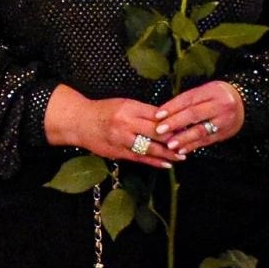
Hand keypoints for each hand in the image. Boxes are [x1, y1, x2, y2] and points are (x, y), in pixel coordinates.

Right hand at [44, 85, 180, 168]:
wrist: (79, 121)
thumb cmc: (103, 110)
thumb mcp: (123, 104)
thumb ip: (143, 111)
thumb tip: (167, 119)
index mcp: (128, 107)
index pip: (156, 115)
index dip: (173, 121)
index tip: (187, 125)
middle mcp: (125, 123)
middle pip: (155, 132)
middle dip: (174, 138)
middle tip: (189, 142)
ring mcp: (121, 139)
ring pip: (149, 148)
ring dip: (168, 153)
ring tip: (182, 156)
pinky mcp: (117, 152)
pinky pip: (139, 158)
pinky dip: (154, 162)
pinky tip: (166, 164)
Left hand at [155, 80, 244, 155]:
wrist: (244, 104)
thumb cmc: (217, 96)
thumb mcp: (205, 91)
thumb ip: (187, 101)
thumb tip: (163, 112)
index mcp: (211, 91)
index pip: (188, 99)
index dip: (172, 107)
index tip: (157, 115)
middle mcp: (219, 105)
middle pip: (194, 114)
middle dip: (175, 123)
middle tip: (159, 130)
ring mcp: (224, 121)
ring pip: (201, 130)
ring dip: (183, 138)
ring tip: (169, 144)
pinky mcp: (225, 134)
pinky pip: (207, 141)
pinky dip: (193, 146)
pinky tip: (182, 150)